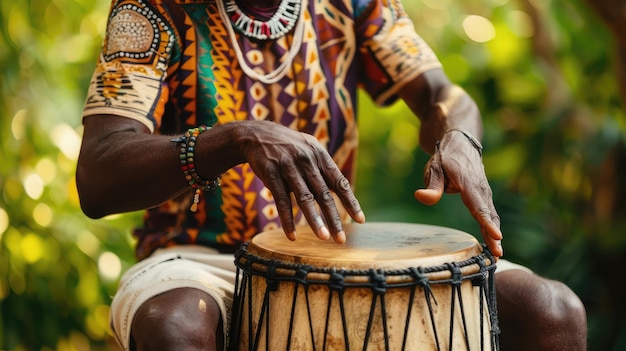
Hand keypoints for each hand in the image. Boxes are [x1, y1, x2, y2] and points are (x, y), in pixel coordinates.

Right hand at [236, 120, 364, 242]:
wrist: (257, 135)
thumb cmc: (289, 148)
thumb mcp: (309, 151)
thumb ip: (323, 170)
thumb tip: (342, 193)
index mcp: (320, 156)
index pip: (340, 182)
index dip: (351, 202)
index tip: (360, 220)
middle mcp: (307, 160)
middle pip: (324, 194)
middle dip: (334, 218)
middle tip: (341, 239)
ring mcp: (288, 166)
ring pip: (304, 198)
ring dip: (314, 220)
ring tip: (323, 238)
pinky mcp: (271, 173)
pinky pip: (281, 201)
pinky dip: (287, 220)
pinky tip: (292, 236)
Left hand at [414, 131, 503, 256]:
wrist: (460, 143)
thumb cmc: (445, 157)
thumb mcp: (434, 168)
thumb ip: (431, 186)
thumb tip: (420, 197)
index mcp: (469, 182)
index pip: (479, 206)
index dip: (487, 222)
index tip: (496, 236)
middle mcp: (481, 189)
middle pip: (489, 215)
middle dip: (493, 234)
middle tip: (497, 254)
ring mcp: (484, 192)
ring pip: (491, 215)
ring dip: (494, 234)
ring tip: (496, 255)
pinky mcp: (484, 196)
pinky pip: (488, 213)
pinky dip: (492, 228)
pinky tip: (493, 243)